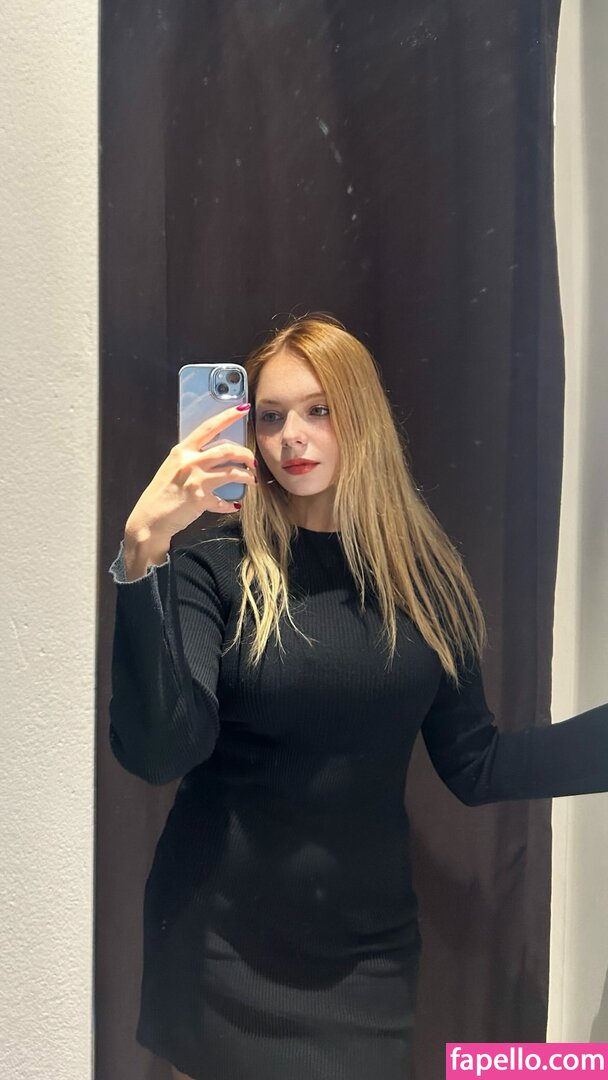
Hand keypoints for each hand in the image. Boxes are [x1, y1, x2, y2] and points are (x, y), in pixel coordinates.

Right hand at [124, 404, 255, 549]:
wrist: (150, 519)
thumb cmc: (161, 494)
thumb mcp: (172, 468)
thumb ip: (190, 459)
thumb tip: (213, 456)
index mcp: (182, 451)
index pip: (209, 427)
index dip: (228, 416)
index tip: (243, 409)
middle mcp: (190, 462)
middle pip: (227, 450)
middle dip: (246, 454)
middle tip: (253, 461)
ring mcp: (196, 480)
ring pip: (232, 472)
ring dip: (247, 476)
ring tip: (252, 480)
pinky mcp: (201, 499)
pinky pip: (224, 501)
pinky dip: (231, 504)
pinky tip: (233, 505)